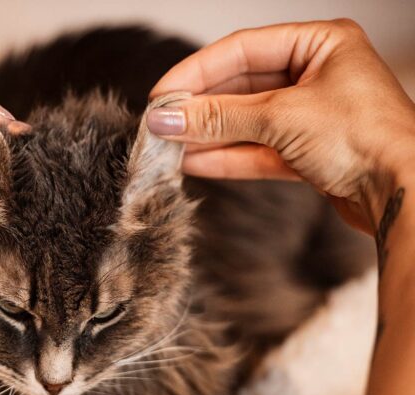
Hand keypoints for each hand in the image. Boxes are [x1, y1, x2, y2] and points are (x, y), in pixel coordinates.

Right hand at [148, 19, 414, 230]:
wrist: (405, 192)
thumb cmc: (366, 138)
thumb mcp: (281, 117)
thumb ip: (219, 116)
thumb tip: (168, 117)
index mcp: (321, 44)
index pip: (243, 49)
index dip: (197, 71)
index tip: (163, 93)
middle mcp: (317, 75)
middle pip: (242, 87)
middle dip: (200, 108)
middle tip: (161, 124)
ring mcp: (312, 116)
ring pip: (247, 121)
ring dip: (208, 135)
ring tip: (169, 147)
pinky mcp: (309, 153)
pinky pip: (258, 149)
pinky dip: (227, 156)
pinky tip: (194, 162)